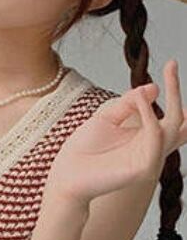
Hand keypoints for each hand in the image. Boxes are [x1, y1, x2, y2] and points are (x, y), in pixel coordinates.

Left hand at [44, 59, 186, 207]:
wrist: (65, 175)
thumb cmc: (82, 151)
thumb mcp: (106, 118)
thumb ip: (128, 103)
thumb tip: (153, 87)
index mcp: (144, 138)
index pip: (170, 115)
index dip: (174, 91)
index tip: (171, 64)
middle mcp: (151, 149)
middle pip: (179, 121)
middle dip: (177, 91)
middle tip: (171, 65)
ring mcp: (149, 160)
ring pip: (172, 127)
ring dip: (170, 99)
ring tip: (155, 82)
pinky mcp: (143, 168)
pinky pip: (154, 138)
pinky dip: (149, 116)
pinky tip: (140, 100)